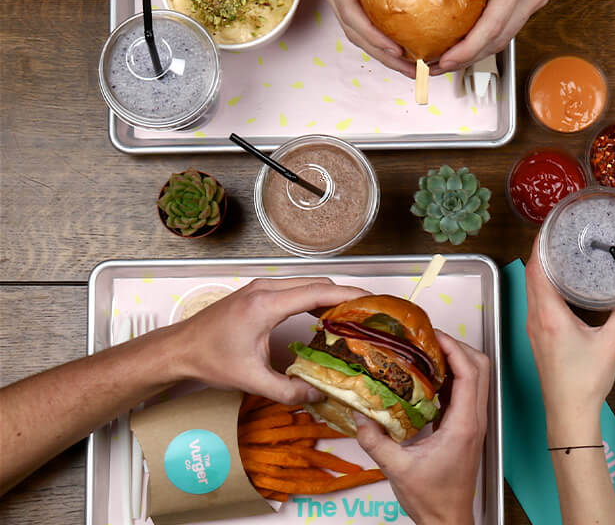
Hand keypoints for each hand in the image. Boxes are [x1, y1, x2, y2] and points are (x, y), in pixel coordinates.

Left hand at [172, 277, 369, 403]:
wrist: (179, 349)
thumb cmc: (210, 360)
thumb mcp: (251, 380)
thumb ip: (287, 390)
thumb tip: (318, 395)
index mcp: (266, 305)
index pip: (318, 293)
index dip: (348, 295)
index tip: (371, 301)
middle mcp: (266, 289)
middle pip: (317, 283)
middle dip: (344, 296)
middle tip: (366, 315)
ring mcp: (261, 287)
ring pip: (307, 283)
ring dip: (329, 296)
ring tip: (349, 317)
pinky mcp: (258, 291)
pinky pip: (295, 288)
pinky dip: (314, 297)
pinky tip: (321, 317)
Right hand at [304, 0, 414, 75]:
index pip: (353, 15)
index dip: (376, 38)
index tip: (398, 50)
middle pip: (356, 33)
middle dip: (385, 57)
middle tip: (414, 71)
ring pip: (359, 32)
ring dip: (385, 53)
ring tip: (413, 67)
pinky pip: (365, 20)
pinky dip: (384, 37)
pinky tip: (405, 45)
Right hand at [355, 332, 489, 524]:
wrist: (448, 519)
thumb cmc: (432, 499)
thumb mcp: (397, 469)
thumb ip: (375, 441)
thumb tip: (359, 415)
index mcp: (464, 425)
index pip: (469, 373)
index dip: (454, 348)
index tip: (433, 336)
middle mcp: (474, 420)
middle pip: (480, 368)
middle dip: (458, 347)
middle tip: (430, 339)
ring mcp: (473, 423)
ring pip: (476, 378)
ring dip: (456, 360)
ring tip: (427, 352)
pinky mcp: (466, 427)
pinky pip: (465, 392)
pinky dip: (451, 377)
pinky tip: (427, 377)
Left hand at [434, 0, 569, 72]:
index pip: (492, 26)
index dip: (467, 49)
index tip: (446, 60)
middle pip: (500, 39)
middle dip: (469, 58)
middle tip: (439, 67)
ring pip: (507, 36)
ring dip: (479, 51)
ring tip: (450, 58)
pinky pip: (511, 24)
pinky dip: (489, 36)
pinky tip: (470, 39)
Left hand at [524, 236, 614, 443]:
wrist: (569, 413)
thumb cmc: (585, 382)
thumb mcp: (611, 342)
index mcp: (549, 315)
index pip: (536, 269)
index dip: (539, 244)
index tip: (550, 227)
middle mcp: (535, 318)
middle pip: (531, 274)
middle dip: (542, 251)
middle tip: (560, 233)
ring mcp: (533, 328)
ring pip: (532, 288)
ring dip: (542, 268)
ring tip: (561, 252)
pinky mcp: (537, 336)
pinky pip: (536, 301)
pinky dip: (545, 285)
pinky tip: (561, 283)